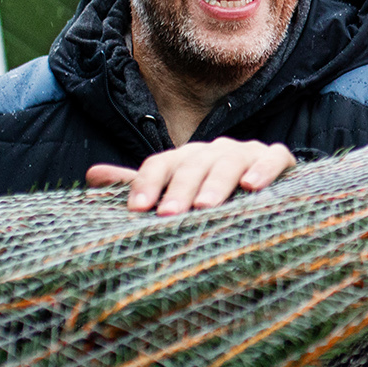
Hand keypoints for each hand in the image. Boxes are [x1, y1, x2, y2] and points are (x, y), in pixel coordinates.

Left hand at [87, 139, 295, 214]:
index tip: (136, 210)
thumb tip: (90, 174)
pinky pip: (273, 157)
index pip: (161, 164)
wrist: (267, 199)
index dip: (147, 184)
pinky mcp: (277, 158)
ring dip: (215, 183)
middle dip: (180, 190)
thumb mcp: (175, 195)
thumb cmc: (214, 202)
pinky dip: (263, 169)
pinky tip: (251, 187)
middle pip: (193, 164)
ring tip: (205, 207)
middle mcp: (213, 151)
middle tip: (169, 216)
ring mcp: (247, 152)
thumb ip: (140, 186)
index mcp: (186, 158)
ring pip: (228, 161)